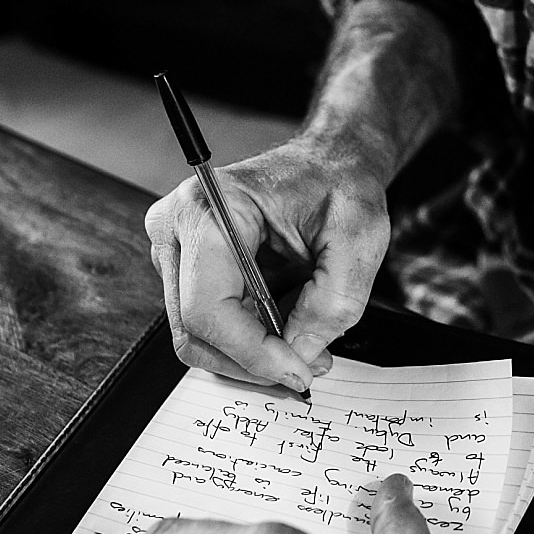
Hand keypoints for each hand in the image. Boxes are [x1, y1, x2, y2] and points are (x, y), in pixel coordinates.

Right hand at [144, 133, 390, 389]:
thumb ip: (333, 303)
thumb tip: (298, 354)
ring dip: (251, 353)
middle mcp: (176, 227)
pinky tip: (285, 324)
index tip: (299, 371)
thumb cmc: (340, 186)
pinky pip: (207, 325)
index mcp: (211, 208)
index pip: (207, 310)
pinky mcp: (185, 268)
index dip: (253, 353)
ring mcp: (175, 248)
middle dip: (253, 360)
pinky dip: (247, 339)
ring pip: (197, 336)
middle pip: (193, 331)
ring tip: (304, 340)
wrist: (329, 162)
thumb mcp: (359, 239)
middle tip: (308, 365)